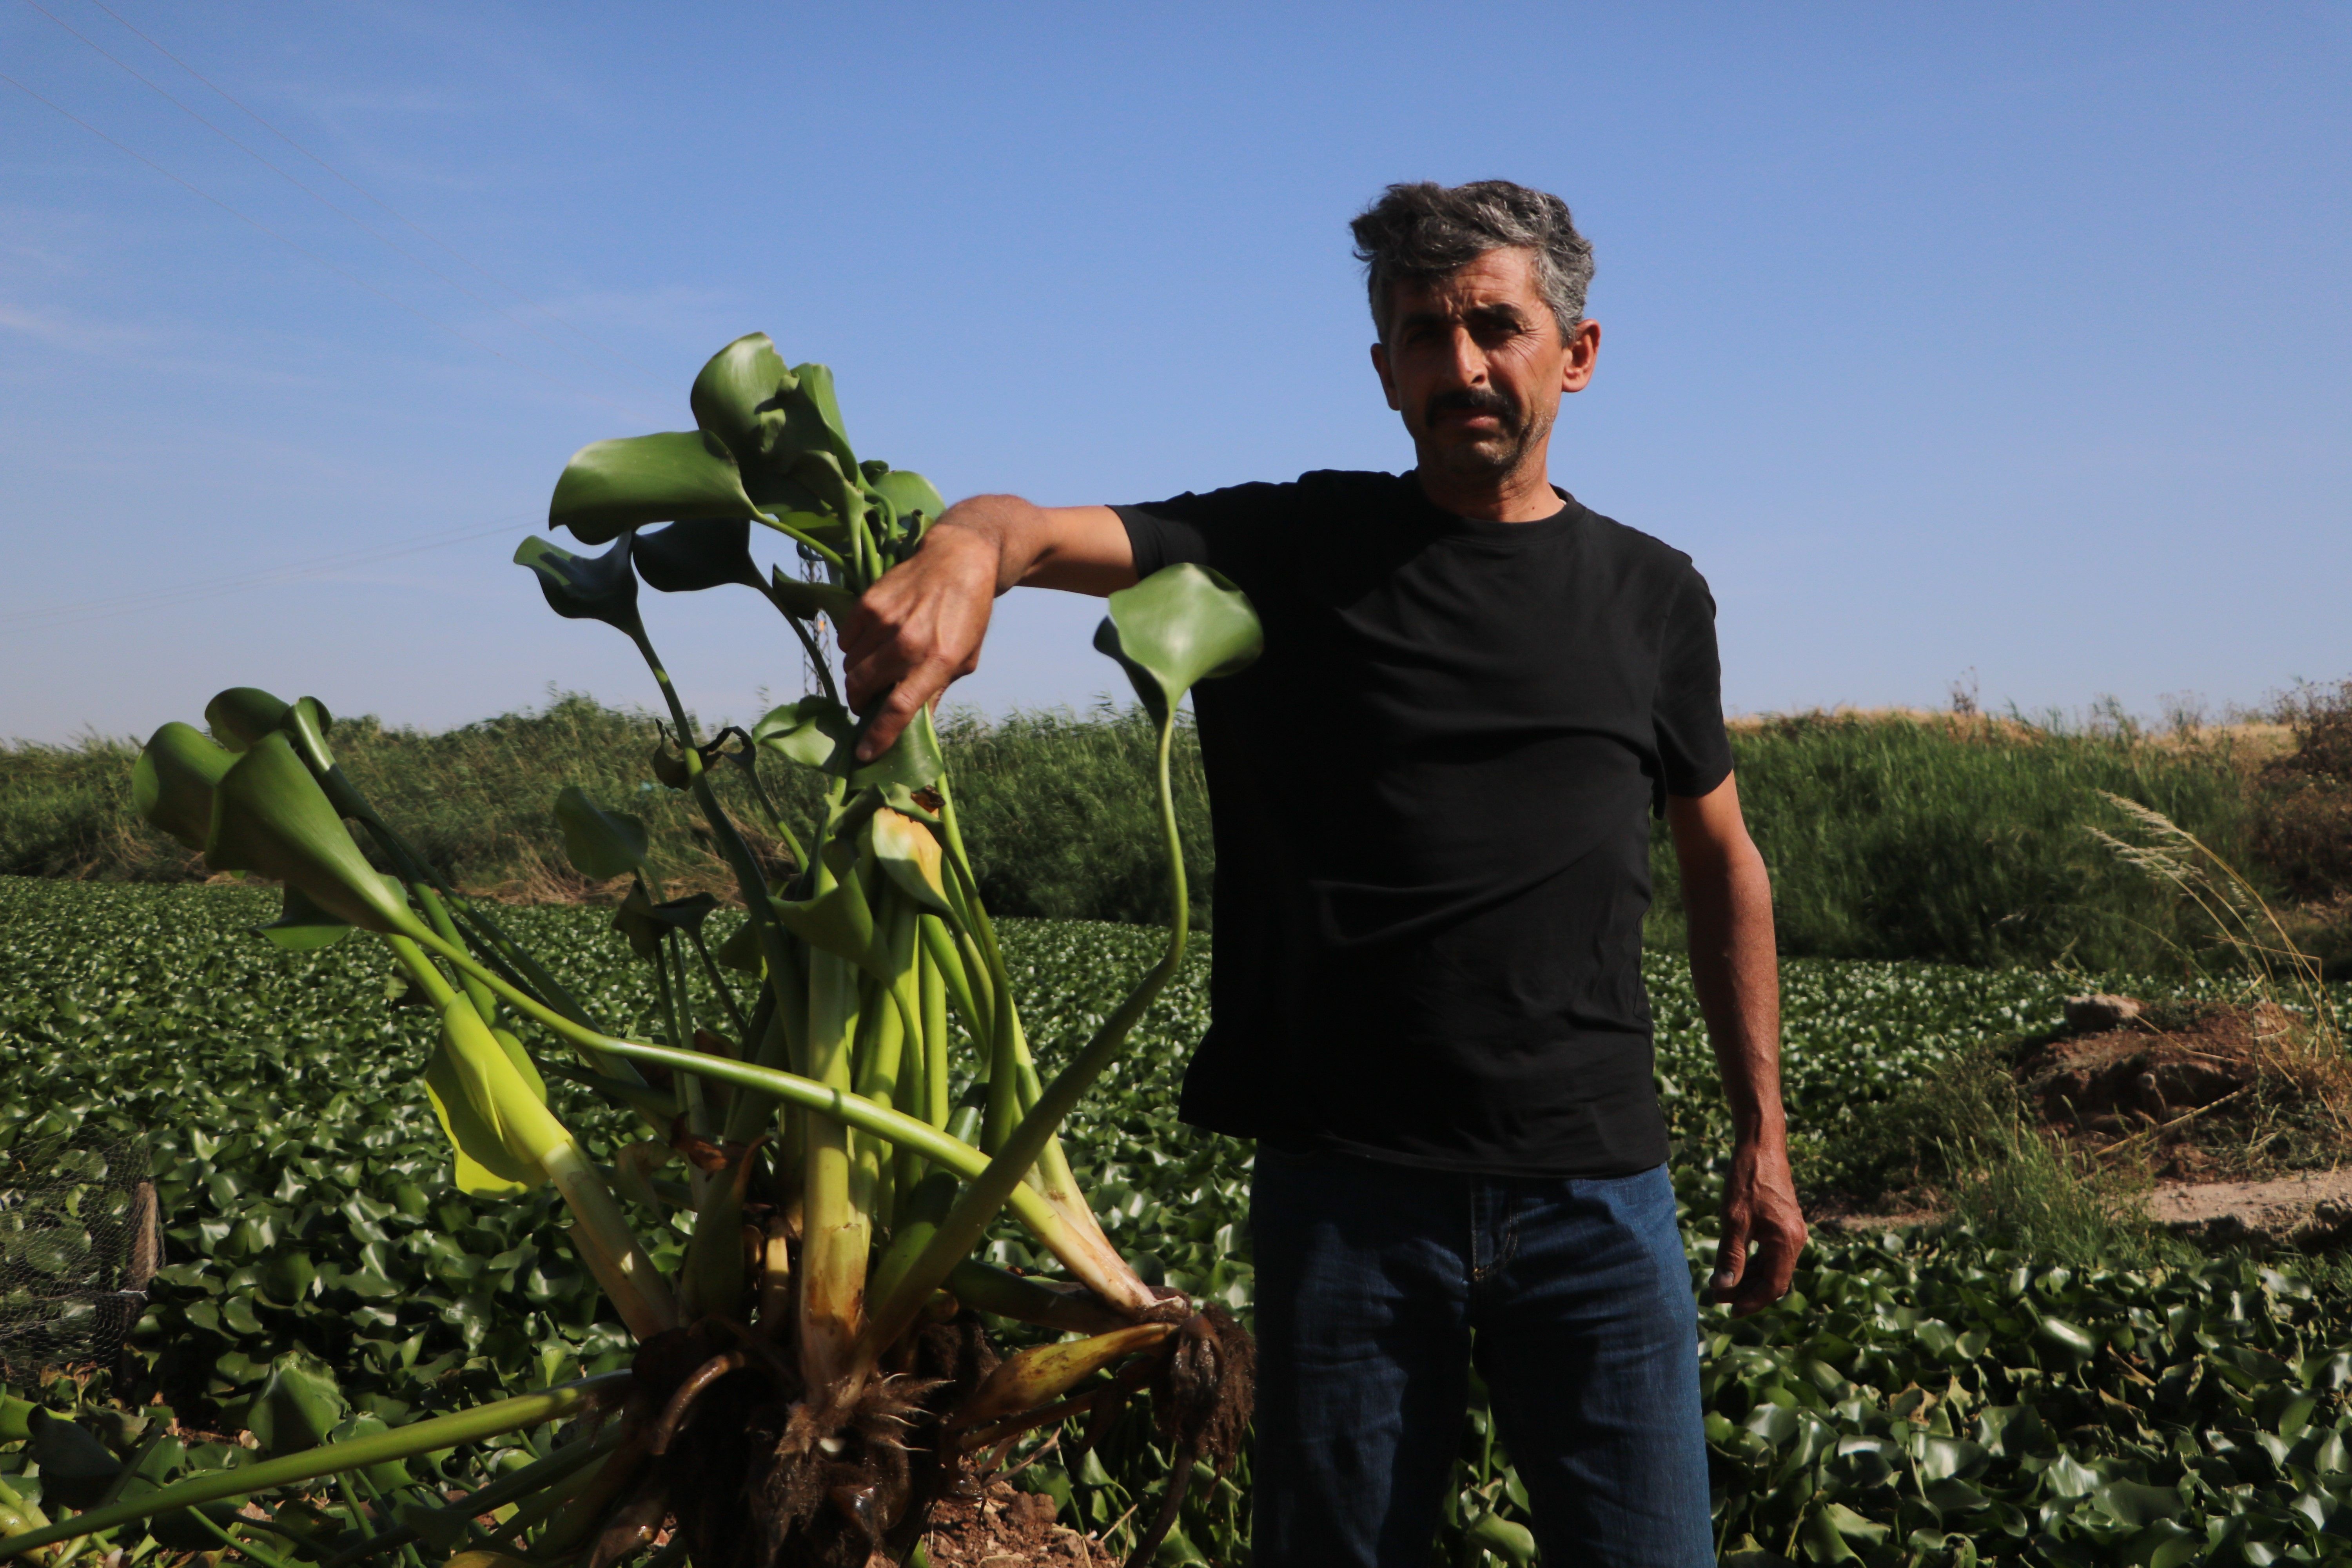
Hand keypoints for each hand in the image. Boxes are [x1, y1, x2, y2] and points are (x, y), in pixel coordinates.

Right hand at [839, 525, 1001, 759]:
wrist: (959, 560)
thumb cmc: (968, 615)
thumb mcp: (965, 659)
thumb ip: (937, 692)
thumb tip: (916, 728)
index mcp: (938, 661)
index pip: (900, 709)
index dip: (878, 736)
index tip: (864, 753)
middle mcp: (910, 642)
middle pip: (864, 688)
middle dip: (861, 702)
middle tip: (867, 702)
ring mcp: (887, 621)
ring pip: (851, 666)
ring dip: (857, 675)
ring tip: (874, 667)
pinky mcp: (870, 603)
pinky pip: (846, 640)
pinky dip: (852, 648)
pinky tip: (870, 642)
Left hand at [1709, 1133, 1806, 1316]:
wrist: (1762, 1146)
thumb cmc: (1747, 1180)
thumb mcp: (1734, 1220)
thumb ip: (1731, 1256)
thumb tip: (1723, 1288)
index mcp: (1787, 1242)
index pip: (1773, 1287)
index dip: (1751, 1302)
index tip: (1729, 1311)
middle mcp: (1796, 1239)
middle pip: (1774, 1280)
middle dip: (1748, 1292)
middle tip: (1719, 1296)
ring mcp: (1793, 1231)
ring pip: (1774, 1267)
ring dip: (1750, 1278)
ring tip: (1723, 1283)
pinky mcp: (1786, 1224)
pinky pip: (1774, 1253)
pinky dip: (1755, 1263)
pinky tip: (1736, 1264)